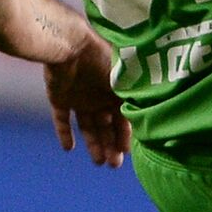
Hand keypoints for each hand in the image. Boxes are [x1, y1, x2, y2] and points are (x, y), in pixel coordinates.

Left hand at [43, 33, 130, 167]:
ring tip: (98, 162)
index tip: (126, 151)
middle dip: (111, 145)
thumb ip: (134, 96)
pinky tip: (68, 148)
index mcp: (117, 91)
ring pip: (88, 126)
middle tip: (113, 165)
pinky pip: (62, 119)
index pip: (123, 118)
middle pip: (107, 125)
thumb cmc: (102, 58)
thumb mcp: (125, 79)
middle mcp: (100, 96)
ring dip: (93, 144)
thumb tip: (151, 112)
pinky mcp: (60, 98)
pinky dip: (64, 133)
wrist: (70, 46)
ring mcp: (80, 98)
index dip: (125, 135)